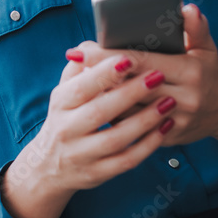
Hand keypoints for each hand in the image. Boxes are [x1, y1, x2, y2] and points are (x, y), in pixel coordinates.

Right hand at [1, 51, 175, 217]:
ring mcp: (82, 153)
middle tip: (157, 77)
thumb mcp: (64, 92)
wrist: (50, 166)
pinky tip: (164, 128)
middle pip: (100, 111)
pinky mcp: (98, 172)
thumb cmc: (66, 118)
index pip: (81, 86)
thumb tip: (93, 44)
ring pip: (116, 138)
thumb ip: (80, 68)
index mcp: (60, 103)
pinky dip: (148, 145)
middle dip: (130, 93)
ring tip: (167, 102)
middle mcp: (67, 129)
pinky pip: (127, 160)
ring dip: (144, 120)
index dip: (104, 73)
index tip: (127, 59)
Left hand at [66, 3, 217, 146]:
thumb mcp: (207, 48)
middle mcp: (184, 99)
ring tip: (79, 79)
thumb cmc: (209, 71)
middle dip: (100, 73)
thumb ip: (196, 28)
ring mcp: (176, 121)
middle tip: (75, 61)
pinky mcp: (169, 138)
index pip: (142, 61)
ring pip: (130, 109)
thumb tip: (187, 8)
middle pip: (131, 85)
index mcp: (190, 72)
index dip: (110, 55)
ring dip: (103, 95)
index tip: (83, 49)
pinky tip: (96, 103)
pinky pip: (135, 128)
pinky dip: (115, 115)